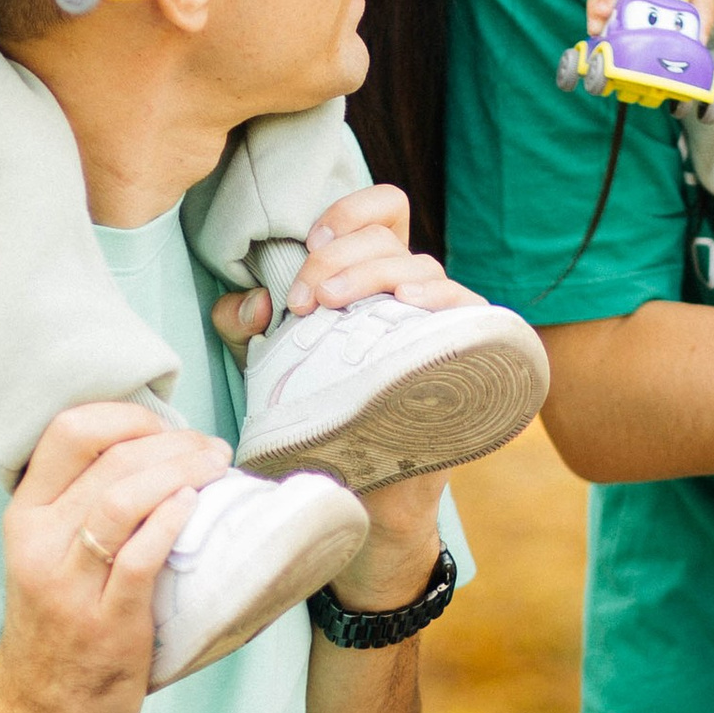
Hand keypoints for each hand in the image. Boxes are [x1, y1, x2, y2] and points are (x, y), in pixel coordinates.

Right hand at [0, 403, 226, 712]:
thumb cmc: (60, 629)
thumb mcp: (50, 555)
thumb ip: (85, 508)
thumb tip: (165, 454)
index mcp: (26, 515)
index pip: (67, 430)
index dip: (127, 416)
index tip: (169, 428)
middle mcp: (38, 542)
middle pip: (108, 458)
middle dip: (172, 442)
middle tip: (210, 449)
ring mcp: (68, 584)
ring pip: (120, 499)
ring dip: (179, 473)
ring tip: (214, 469)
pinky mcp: (104, 622)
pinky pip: (137, 558)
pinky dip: (170, 522)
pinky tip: (193, 508)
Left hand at [227, 187, 469, 613]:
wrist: (364, 499)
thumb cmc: (325, 424)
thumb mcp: (273, 367)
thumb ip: (247, 329)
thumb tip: (251, 304)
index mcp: (375, 281)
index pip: (381, 213)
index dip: (348, 214)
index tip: (309, 250)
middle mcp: (413, 295)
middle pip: (390, 237)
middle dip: (339, 258)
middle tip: (305, 302)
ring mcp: (443, 325)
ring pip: (421, 266)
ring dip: (371, 274)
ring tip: (333, 305)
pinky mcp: (465, 357)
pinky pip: (466, 308)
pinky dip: (438, 296)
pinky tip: (409, 303)